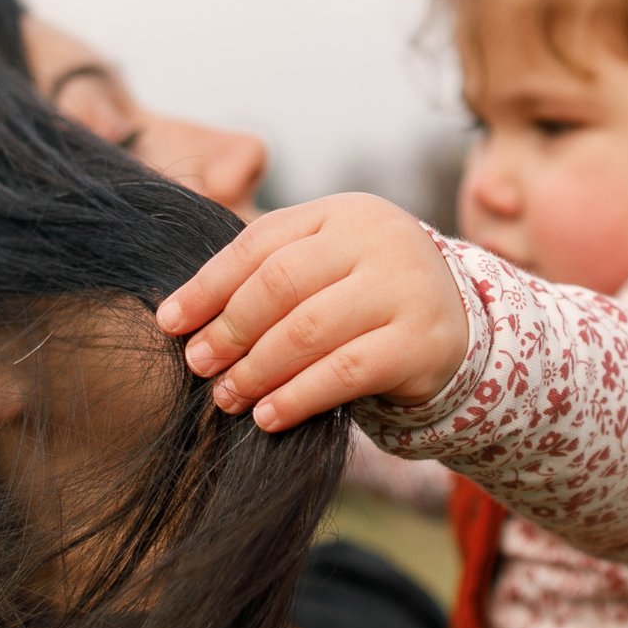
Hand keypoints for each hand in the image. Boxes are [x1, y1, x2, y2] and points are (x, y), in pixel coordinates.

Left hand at [155, 194, 469, 432]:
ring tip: (227, 397)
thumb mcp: (327, 268)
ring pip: (309, 329)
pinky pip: (345, 372)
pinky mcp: (421, 341)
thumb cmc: (367, 297)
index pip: (260, 243)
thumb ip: (269, 273)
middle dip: (229, 329)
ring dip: (257, 369)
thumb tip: (181, 313)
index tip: (170, 323)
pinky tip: (269, 415)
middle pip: (280, 284)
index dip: (207, 285)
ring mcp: (404, 287)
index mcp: (342, 212)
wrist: (457, 326)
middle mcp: (377, 238)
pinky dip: (298, 396)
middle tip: (198, 364)